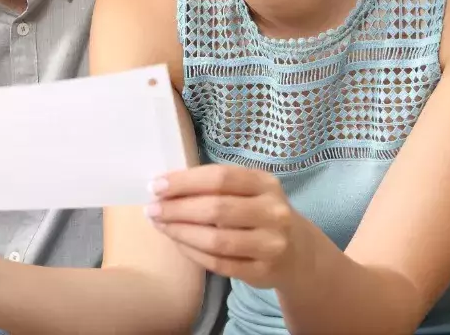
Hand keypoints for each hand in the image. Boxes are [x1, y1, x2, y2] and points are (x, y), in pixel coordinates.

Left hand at [147, 164, 317, 289]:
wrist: (298, 253)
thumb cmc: (260, 214)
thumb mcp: (249, 191)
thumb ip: (215, 186)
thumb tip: (164, 187)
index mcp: (266, 183)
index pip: (220, 178)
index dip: (184, 182)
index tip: (156, 186)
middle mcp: (273, 212)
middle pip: (216, 209)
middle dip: (177, 209)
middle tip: (151, 210)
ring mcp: (271, 244)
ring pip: (216, 240)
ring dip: (181, 232)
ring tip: (160, 226)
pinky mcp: (263, 271)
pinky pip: (219, 264)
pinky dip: (193, 253)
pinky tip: (178, 243)